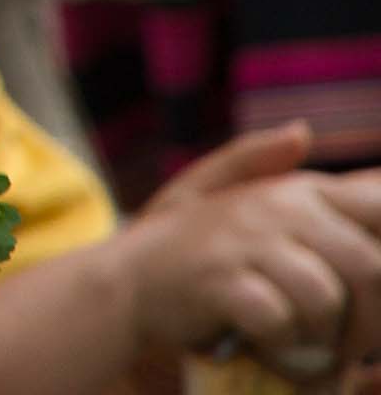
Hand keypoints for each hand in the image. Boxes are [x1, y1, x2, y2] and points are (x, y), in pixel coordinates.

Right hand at [122, 123, 380, 388]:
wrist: (120, 281)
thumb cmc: (183, 242)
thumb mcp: (222, 191)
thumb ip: (265, 163)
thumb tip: (301, 131)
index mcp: (293, 189)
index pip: (380, 207)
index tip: (370, 293)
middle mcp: (274, 206)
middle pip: (369, 267)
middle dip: (369, 320)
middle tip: (346, 342)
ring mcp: (244, 241)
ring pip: (325, 298)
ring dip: (319, 334)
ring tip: (297, 337)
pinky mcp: (219, 280)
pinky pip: (279, 319)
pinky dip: (277, 343)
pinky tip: (260, 337)